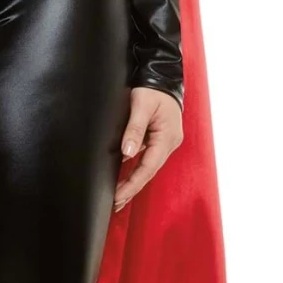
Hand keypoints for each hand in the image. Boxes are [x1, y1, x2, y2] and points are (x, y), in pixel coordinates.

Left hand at [112, 87, 182, 213]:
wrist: (163, 77)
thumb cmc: (152, 90)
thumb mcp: (141, 105)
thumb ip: (134, 129)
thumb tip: (128, 153)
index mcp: (167, 138)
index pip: (147, 168)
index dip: (132, 184)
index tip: (117, 197)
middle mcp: (169, 144)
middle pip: (148, 172)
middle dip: (131, 189)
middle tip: (114, 205)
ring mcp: (165, 143)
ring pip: (147, 168)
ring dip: (133, 183)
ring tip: (117, 199)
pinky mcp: (159, 140)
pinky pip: (147, 160)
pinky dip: (135, 171)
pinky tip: (124, 180)